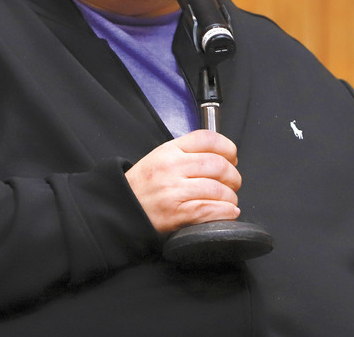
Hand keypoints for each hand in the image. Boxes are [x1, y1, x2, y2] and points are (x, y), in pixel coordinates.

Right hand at [125, 130, 241, 234]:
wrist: (120, 210)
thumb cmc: (143, 186)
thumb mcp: (160, 158)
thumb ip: (187, 153)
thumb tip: (222, 157)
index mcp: (170, 150)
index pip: (208, 139)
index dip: (228, 147)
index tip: (233, 157)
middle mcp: (172, 167)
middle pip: (218, 165)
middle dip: (233, 176)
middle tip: (233, 183)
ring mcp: (174, 191)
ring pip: (218, 189)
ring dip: (230, 197)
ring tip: (227, 201)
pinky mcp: (177, 214)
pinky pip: (211, 210)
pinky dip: (225, 212)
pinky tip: (227, 213)